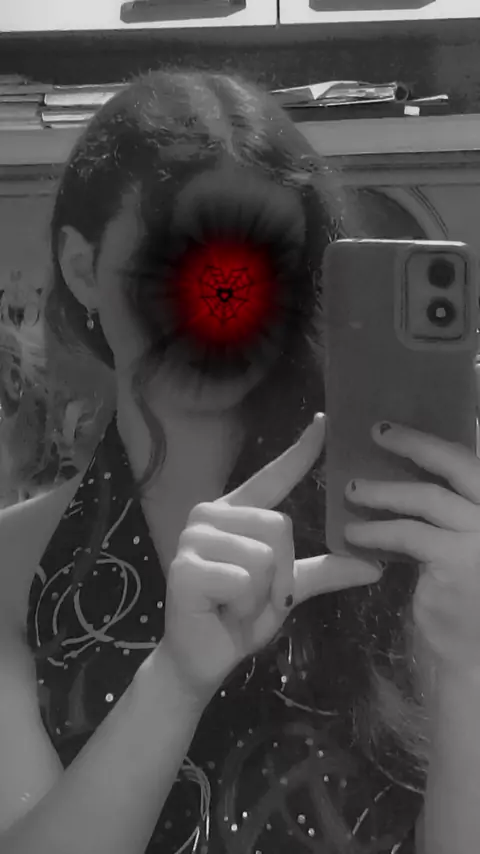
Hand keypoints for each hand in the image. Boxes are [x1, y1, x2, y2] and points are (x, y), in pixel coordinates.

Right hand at [164, 414, 380, 700]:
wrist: (202, 659)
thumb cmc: (241, 616)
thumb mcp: (289, 589)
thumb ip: (324, 571)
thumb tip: (375, 566)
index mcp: (236, 512)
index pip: (272, 476)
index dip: (299, 451)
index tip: (324, 422)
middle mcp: (210, 515)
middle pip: (280, 525)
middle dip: (281, 573)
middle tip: (258, 598)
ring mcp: (193, 538)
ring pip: (264, 555)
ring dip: (263, 594)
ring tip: (239, 606)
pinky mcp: (184, 568)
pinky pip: (243, 580)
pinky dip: (245, 607)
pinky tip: (224, 613)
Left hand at [344, 421, 479, 669]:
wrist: (477, 655)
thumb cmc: (471, 597)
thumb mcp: (469, 541)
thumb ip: (454, 508)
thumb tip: (413, 470)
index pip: (473, 461)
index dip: (439, 440)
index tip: (401, 425)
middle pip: (460, 463)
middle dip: (416, 443)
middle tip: (377, 432)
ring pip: (428, 497)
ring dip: (384, 491)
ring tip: (352, 489)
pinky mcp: (459, 559)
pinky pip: (409, 533)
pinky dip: (378, 530)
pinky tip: (354, 532)